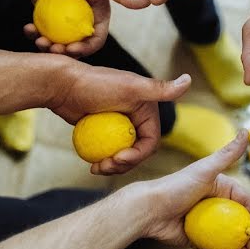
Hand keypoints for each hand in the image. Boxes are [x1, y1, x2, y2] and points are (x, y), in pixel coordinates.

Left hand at [24, 0, 149, 56]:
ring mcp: (62, 20)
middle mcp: (82, 20)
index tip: (72, 49)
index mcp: (98, 15)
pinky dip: (34, 35)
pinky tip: (28, 29)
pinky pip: (41, 32)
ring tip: (39, 40)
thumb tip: (148, 2)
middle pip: (76, 46)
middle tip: (52, 48)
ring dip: (48, 47)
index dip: (86, 49)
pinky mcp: (46, 17)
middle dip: (65, 53)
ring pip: (57, 42)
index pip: (97, 39)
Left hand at [51, 64, 190, 174]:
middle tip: (105, 166)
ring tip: (96, 168)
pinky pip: (107, 150)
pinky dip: (102, 160)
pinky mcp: (102, 129)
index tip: (119, 159)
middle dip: (124, 164)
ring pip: (122, 153)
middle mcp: (135, 116)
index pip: (151, 141)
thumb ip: (160, 88)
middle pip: (137, 151)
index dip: (138, 154)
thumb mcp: (130, 87)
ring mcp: (118, 124)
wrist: (61, 84)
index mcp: (146, 108)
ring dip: (113, 166)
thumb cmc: (95, 84)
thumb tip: (188, 80)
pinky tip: (91, 166)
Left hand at [127, 130, 249, 248]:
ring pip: (229, 237)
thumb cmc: (176, 187)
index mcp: (222, 187)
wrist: (148, 209)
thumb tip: (247, 130)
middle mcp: (216, 203)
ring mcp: (207, 221)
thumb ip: (227, 153)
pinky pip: (212, 248)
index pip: (247, 202)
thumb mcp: (205, 170)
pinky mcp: (195, 237)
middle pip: (241, 222)